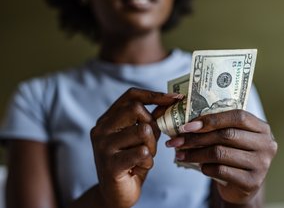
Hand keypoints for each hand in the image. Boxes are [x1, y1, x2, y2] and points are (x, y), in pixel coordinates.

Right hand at [91, 88, 178, 207]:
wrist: (115, 194)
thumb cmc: (131, 162)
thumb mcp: (141, 138)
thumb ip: (150, 120)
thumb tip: (169, 101)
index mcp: (107, 120)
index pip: (130, 95)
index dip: (154, 94)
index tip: (176, 98)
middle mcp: (101, 129)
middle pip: (136, 109)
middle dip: (152, 125)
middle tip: (150, 142)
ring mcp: (103, 146)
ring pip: (142, 131)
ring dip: (152, 146)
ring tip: (145, 157)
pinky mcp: (111, 164)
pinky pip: (142, 152)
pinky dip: (148, 161)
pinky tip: (140, 168)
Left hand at [166, 110, 277, 204]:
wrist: (241, 184)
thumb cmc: (233, 153)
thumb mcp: (230, 138)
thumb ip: (216, 128)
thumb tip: (185, 124)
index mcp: (261, 128)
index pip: (237, 116)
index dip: (211, 119)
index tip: (187, 126)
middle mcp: (266, 144)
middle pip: (226, 135)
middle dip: (196, 138)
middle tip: (176, 141)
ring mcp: (261, 164)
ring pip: (220, 153)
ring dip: (195, 153)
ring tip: (180, 154)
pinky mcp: (252, 182)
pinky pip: (221, 171)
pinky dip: (205, 167)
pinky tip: (199, 166)